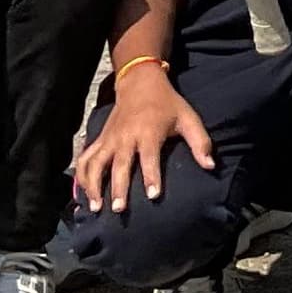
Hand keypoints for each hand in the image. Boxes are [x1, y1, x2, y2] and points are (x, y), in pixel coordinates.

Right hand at [73, 63, 212, 211]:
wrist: (139, 82)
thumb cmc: (167, 104)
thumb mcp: (188, 118)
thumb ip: (200, 142)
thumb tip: (211, 166)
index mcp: (149, 132)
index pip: (149, 157)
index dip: (152, 177)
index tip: (153, 196)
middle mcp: (126, 137)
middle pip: (120, 165)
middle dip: (118, 188)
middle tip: (118, 210)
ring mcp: (109, 139)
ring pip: (96, 164)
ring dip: (93, 185)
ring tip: (95, 207)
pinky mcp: (99, 139)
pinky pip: (85, 158)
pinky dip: (81, 175)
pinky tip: (81, 193)